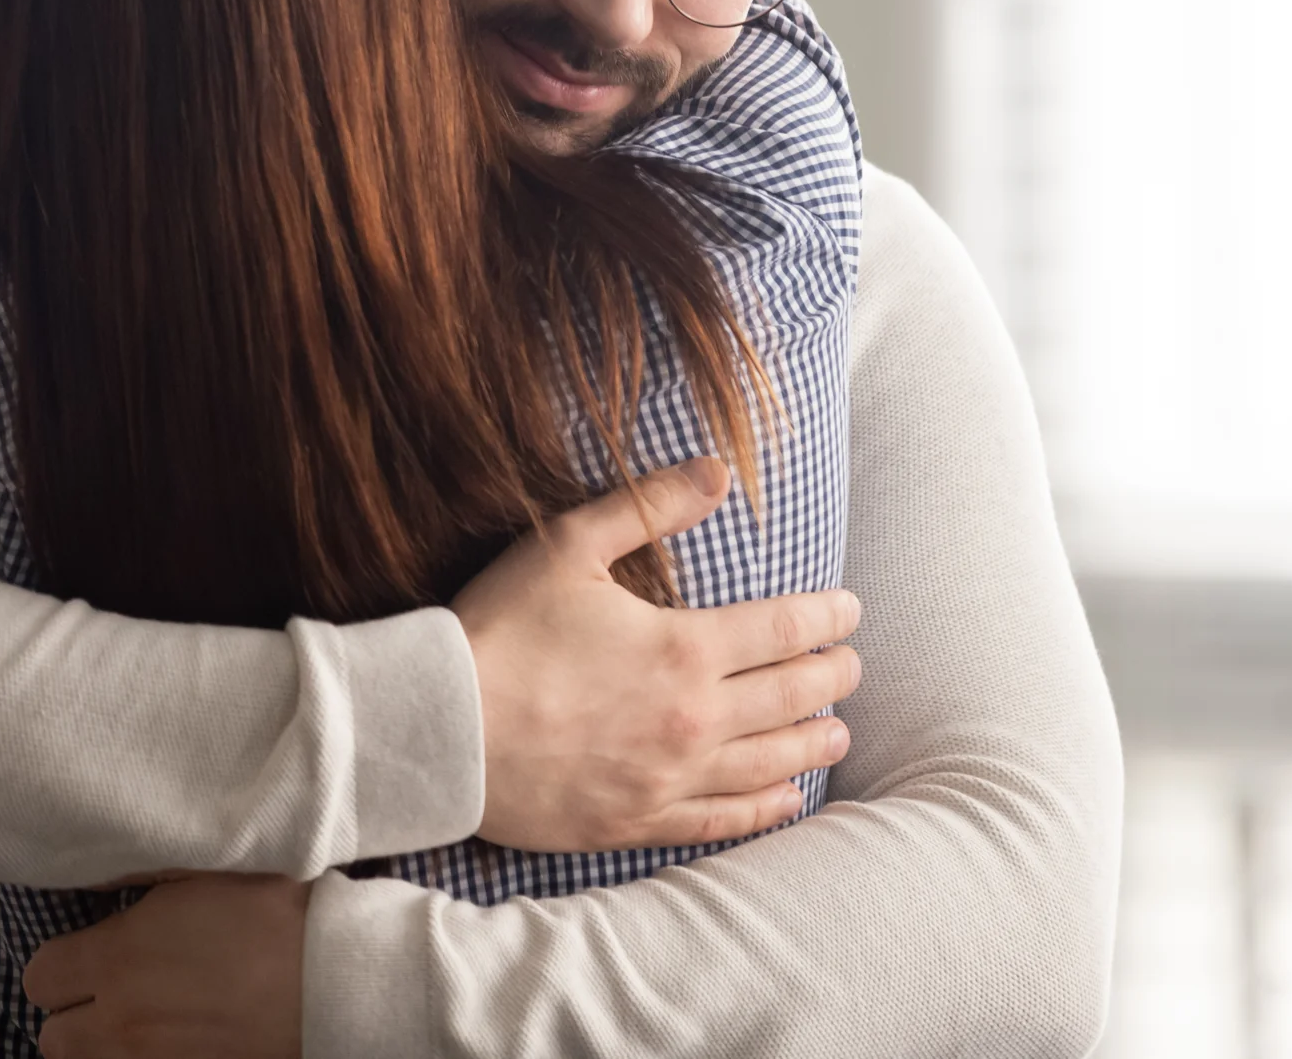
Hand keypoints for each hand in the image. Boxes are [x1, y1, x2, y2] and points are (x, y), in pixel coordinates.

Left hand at [25, 875, 306, 1058]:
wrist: (332, 978)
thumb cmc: (273, 914)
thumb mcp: (201, 873)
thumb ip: (142, 882)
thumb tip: (102, 885)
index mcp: (116, 957)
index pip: (39, 977)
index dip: (60, 965)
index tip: (88, 954)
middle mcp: (120, 1021)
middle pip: (52, 1039)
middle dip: (74, 1015)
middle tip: (112, 992)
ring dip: (104, 1045)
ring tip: (145, 1020)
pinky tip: (177, 1040)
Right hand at [455, 457, 863, 852]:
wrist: (439, 729)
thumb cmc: (499, 631)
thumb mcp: (568, 547)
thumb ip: (649, 505)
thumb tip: (718, 469)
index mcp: (684, 647)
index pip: (786, 630)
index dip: (828, 619)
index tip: (850, 612)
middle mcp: (692, 718)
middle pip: (790, 696)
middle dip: (831, 678)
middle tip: (852, 667)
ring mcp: (670, 778)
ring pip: (769, 762)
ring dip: (812, 742)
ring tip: (839, 733)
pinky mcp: (640, 821)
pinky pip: (722, 820)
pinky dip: (765, 810)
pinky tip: (788, 799)